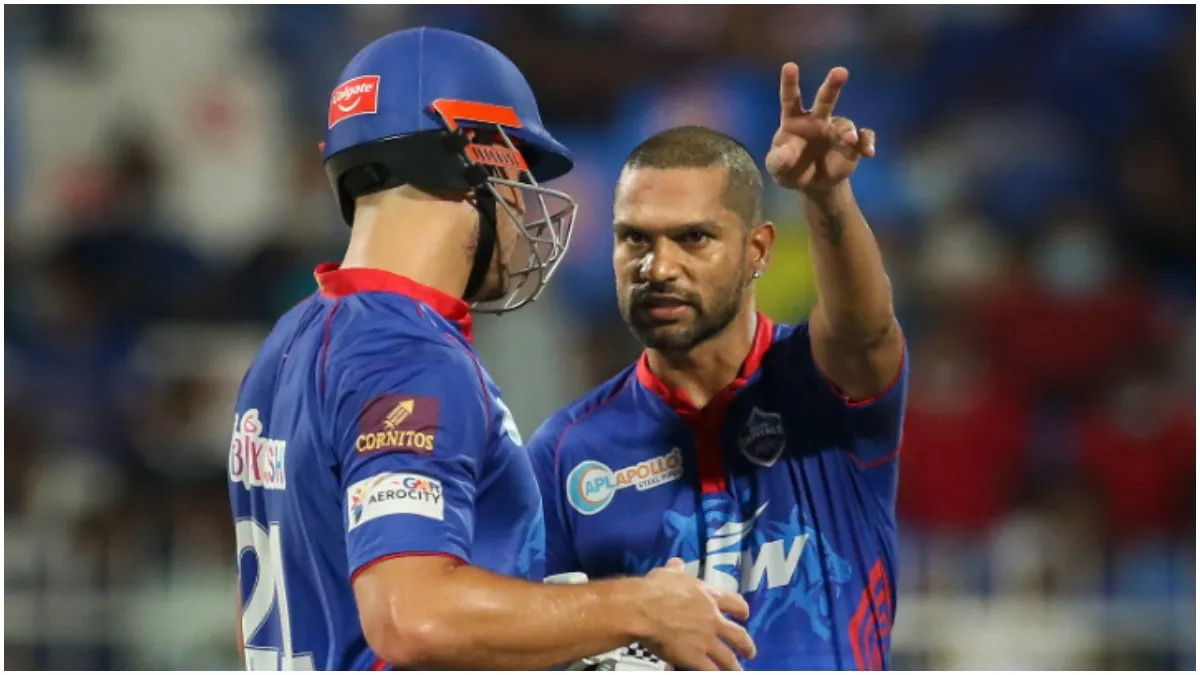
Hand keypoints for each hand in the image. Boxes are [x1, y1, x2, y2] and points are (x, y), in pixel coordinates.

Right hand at [636, 558, 755, 670]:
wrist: (643, 609)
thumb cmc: (654, 588)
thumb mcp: (667, 574)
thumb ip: (676, 570)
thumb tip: (677, 563)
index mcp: (709, 596)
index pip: (735, 602)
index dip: (742, 609)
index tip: (745, 615)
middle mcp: (713, 619)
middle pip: (738, 635)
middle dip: (746, 645)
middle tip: (749, 651)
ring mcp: (706, 640)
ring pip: (728, 657)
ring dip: (734, 665)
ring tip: (738, 670)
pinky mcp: (695, 657)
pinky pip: (711, 670)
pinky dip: (716, 673)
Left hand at [765, 63, 874, 195]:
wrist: (811, 184)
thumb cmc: (789, 168)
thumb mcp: (777, 167)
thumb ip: (778, 160)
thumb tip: (786, 153)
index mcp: (794, 120)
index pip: (791, 99)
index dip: (789, 82)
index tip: (789, 66)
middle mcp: (816, 120)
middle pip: (825, 99)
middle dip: (832, 85)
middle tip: (840, 71)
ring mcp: (835, 131)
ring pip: (846, 124)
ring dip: (849, 131)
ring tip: (849, 140)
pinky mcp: (851, 145)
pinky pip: (863, 139)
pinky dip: (867, 143)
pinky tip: (868, 153)